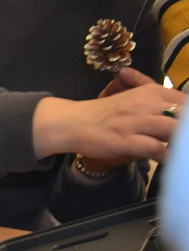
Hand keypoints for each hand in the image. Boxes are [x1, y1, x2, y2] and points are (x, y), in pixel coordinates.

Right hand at [32, 71, 180, 169]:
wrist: (73, 123)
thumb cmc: (104, 113)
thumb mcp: (131, 96)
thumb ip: (155, 99)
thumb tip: (179, 107)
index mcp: (150, 91)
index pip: (185, 101)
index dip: (187, 115)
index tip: (184, 127)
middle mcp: (145, 103)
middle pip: (183, 115)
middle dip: (185, 130)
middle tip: (182, 139)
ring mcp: (135, 122)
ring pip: (174, 131)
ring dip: (180, 143)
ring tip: (178, 150)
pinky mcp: (125, 140)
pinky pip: (156, 149)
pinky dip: (165, 156)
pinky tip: (164, 159)